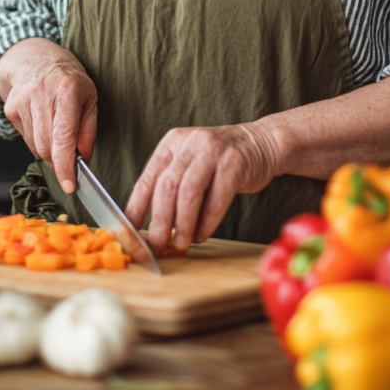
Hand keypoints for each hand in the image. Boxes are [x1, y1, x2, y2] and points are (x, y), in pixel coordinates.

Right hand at [0, 38, 96, 194]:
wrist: (35, 58)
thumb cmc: (68, 78)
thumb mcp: (90, 97)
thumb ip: (88, 129)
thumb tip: (84, 159)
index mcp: (66, 89)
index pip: (63, 136)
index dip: (66, 164)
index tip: (70, 185)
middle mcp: (41, 94)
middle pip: (47, 146)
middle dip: (59, 161)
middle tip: (70, 160)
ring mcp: (22, 101)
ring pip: (35, 146)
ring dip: (49, 151)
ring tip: (58, 135)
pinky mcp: (10, 109)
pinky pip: (26, 139)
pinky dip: (38, 142)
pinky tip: (44, 125)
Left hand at [124, 123, 280, 254]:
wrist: (260, 143)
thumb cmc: (219, 162)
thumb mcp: (189, 164)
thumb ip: (169, 189)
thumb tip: (147, 229)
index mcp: (170, 144)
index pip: (145, 180)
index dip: (135, 211)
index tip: (129, 236)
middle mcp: (188, 143)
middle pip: (166, 187)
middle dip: (159, 222)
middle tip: (157, 246)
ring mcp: (212, 150)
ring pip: (188, 192)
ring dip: (183, 224)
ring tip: (182, 242)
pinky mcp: (234, 162)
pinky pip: (217, 198)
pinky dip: (207, 222)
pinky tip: (202, 234)